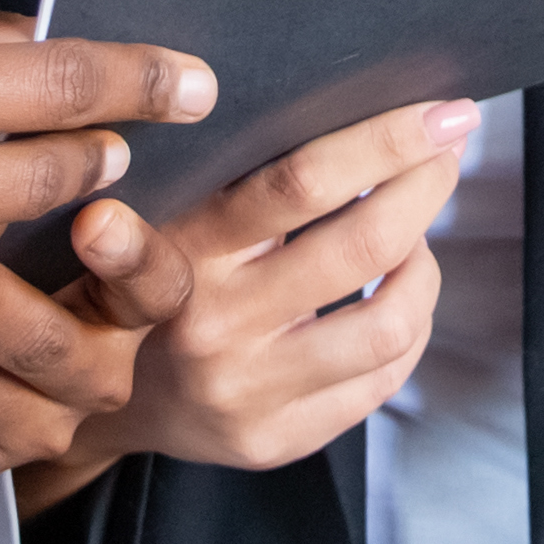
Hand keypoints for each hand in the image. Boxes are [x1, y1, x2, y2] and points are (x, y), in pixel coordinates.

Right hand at [30, 100, 479, 508]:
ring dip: (423, 264)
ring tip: (413, 237)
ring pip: (390, 321)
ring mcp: (249, 392)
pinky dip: (411, 324)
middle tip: (444, 155)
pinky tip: (395, 297)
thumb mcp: (157, 218)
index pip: (299, 184)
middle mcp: (214, 325)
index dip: (382, 142)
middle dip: (424, 188)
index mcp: (183, 251)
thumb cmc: (150, 285)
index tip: (439, 114)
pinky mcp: (278, 440)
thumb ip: (228, 176)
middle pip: (362, 245)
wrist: (99, 404)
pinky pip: (384, 379)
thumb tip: (345, 103)